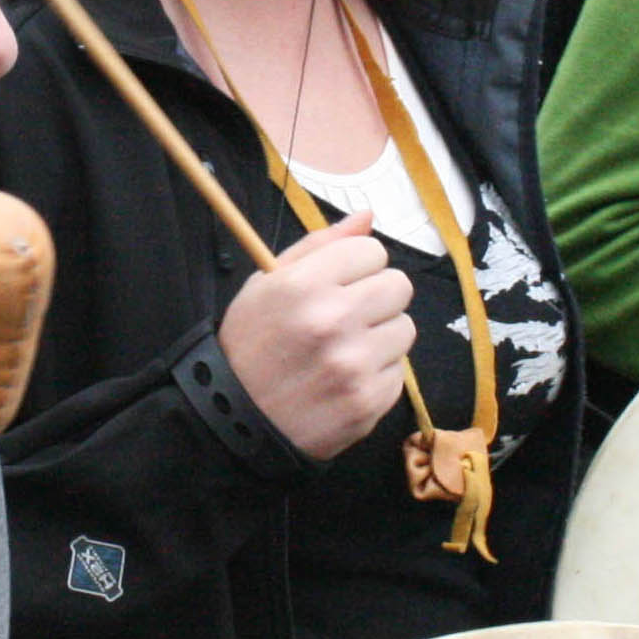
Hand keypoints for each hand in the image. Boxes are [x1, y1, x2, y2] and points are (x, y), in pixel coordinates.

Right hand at [217, 210, 414, 462]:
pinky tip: (343, 382)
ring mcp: (354, 364)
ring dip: (379, 337)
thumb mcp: (266, 286)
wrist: (233, 422)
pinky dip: (375, 375)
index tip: (338, 285)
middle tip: (346, 318)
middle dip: (376, 298)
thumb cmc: (250, 346)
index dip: (356, 267)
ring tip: (343, 352)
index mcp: (303, 284)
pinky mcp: (368, 401)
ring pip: (404, 329)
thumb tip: (368, 216)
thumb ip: (318, 246)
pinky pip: (398, 372)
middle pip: (398, 285)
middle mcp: (332, 320)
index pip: (372, 251)